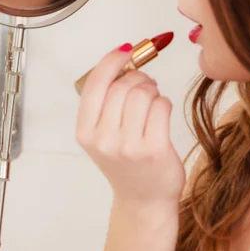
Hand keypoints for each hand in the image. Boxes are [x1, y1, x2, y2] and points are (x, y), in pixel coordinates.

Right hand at [76, 44, 185, 212]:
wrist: (143, 199)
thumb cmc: (126, 163)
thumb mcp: (102, 134)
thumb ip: (105, 102)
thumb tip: (124, 61)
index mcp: (85, 132)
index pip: (95, 84)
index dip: (111, 61)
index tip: (125, 50)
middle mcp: (103, 140)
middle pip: (122, 86)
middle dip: (138, 77)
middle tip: (145, 84)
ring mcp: (128, 146)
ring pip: (143, 93)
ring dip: (152, 89)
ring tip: (152, 100)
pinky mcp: (154, 149)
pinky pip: (161, 106)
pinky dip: (164, 103)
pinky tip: (161, 115)